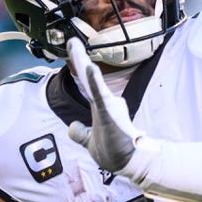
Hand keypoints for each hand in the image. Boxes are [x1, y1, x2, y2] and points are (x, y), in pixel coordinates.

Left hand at [66, 38, 143, 173]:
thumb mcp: (91, 141)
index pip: (86, 84)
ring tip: (75, 47)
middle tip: (71, 39)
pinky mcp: (109, 115)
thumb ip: (80, 133)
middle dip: (79, 58)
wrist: (129, 162)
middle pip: (87, 78)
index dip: (79, 66)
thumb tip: (72, 126)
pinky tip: (90, 68)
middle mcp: (104, 103)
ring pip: (92, 83)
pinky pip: (100, 97)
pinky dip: (95, 82)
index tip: (72, 47)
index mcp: (99, 107)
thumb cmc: (114, 151)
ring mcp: (107, 107)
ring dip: (83, 64)